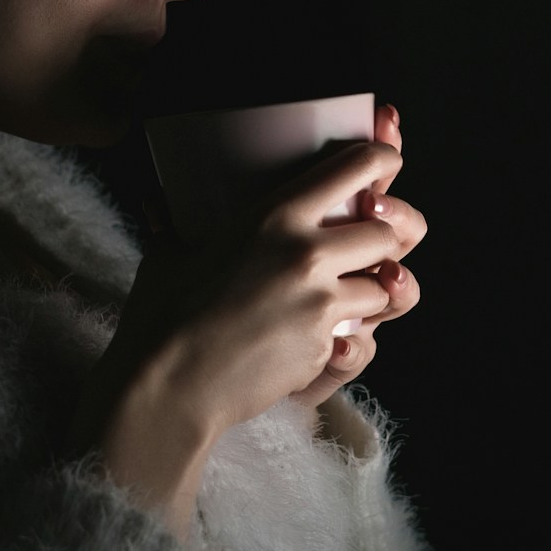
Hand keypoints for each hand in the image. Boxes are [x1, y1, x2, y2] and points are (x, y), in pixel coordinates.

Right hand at [95, 102, 427, 456]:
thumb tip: (161, 198)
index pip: (360, 168)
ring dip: (370, 294)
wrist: (168, 387)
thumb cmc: (161, 316)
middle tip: (361, 251)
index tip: (384, 166)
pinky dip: (344, 338)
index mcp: (275, 216)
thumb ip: (189, 221)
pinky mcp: (324, 349)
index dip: (383, 163)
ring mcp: (322, 305)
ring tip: (339, 300)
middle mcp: (308, 254)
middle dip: (384, 242)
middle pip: (389, 233)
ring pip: (386, 288)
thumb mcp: (175, 249)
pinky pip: (360, 338)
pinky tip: (309, 341)